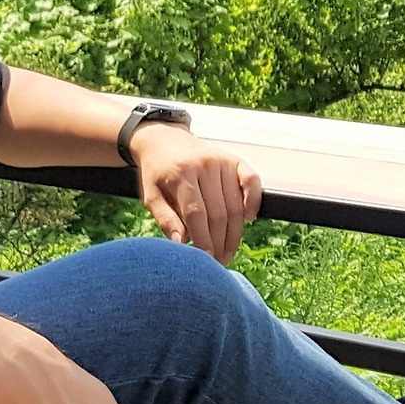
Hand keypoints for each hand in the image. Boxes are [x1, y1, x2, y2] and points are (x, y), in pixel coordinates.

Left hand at [130, 124, 262, 263]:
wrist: (164, 140)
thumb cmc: (157, 174)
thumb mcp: (150, 196)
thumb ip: (164, 219)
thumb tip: (179, 243)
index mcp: (180, 174)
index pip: (196, 214)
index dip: (203, 240)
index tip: (205, 262)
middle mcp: (204, 165)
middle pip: (218, 213)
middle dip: (220, 243)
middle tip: (218, 263)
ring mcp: (221, 161)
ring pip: (235, 204)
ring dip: (234, 232)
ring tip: (228, 252)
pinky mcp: (234, 160)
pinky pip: (252, 181)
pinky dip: (253, 201)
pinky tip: (248, 219)